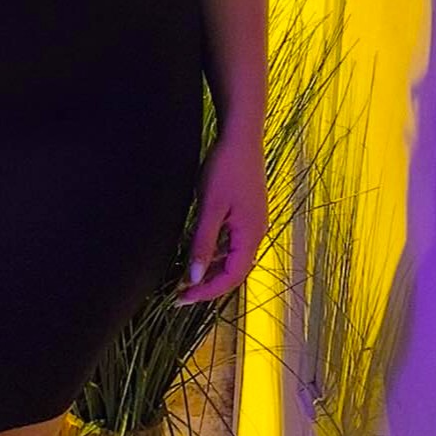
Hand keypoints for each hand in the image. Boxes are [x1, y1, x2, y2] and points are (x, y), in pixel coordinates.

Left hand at [175, 127, 268, 304]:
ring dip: (210, 269)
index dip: (207, 291)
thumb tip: (193, 277)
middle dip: (207, 284)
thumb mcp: (209, 208)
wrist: (241, 137)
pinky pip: (232, 243)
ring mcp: (252, 223)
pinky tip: (198, 251)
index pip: (231, 277)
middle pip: (233, 271)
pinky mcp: (246, 213)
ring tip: (185, 277)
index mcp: (250, 235)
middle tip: (180, 293)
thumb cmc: (226, 169)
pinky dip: (215, 252)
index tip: (182, 298)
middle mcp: (256, 233)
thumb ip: (202, 243)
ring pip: (232, 257)